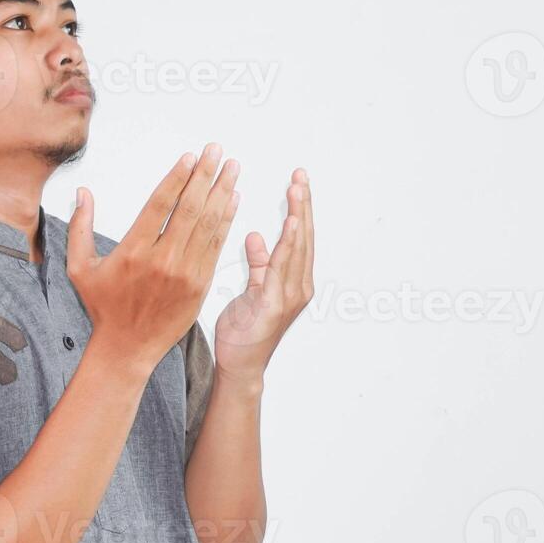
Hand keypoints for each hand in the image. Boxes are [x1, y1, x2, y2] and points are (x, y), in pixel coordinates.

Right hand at [67, 143, 241, 373]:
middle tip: (216, 151)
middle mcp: (162, 260)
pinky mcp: (199, 285)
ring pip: (207, 225)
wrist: (128, 348)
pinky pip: (216, 246)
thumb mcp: (80, 268)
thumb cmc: (105, 308)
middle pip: (189, 208)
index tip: (190, 157)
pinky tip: (232, 201)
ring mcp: (185, 273)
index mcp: (134, 251)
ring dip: (222, 192)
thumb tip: (83, 194)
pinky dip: (227, 221)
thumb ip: (80, 227)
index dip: (178, 177)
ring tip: (232, 169)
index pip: (160, 204)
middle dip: (206, 175)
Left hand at [213, 167, 315, 381]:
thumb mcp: (251, 290)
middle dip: (303, 205)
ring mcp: (290, 296)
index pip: (299, 238)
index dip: (300, 209)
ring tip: (297, 189)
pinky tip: (290, 224)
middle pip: (303, 237)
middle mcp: (298, 287)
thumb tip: (256, 236)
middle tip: (301, 176)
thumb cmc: (244, 332)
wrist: (239, 366)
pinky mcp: (275, 304)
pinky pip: (282, 267)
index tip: (298, 182)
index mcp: (293, 282)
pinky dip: (288, 244)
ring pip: (297, 248)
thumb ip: (258, 264)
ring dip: (299, 216)